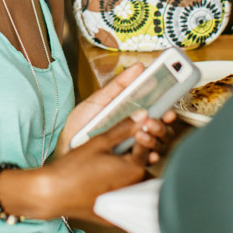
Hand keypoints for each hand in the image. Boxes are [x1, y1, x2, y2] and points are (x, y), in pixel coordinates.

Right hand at [40, 113, 168, 222]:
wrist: (54, 193)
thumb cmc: (75, 167)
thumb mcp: (100, 142)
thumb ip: (123, 129)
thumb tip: (142, 115)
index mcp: (134, 169)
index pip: (146, 148)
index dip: (139, 138)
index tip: (129, 134)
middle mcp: (135, 189)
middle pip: (144, 168)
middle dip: (137, 157)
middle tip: (119, 151)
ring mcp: (125, 205)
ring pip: (137, 186)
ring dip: (132, 175)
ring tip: (111, 167)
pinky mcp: (116, 216)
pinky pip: (126, 201)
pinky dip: (123, 191)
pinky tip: (106, 184)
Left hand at [53, 63, 174, 161]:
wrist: (64, 147)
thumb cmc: (81, 124)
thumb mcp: (99, 99)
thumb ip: (119, 85)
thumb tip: (139, 67)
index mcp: (132, 114)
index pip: (158, 112)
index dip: (168, 110)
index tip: (168, 108)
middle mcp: (136, 131)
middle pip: (162, 129)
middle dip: (161, 125)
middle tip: (150, 120)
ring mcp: (133, 148)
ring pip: (158, 145)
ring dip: (155, 139)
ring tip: (140, 134)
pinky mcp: (127, 165)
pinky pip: (146, 164)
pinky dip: (149, 157)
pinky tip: (144, 153)